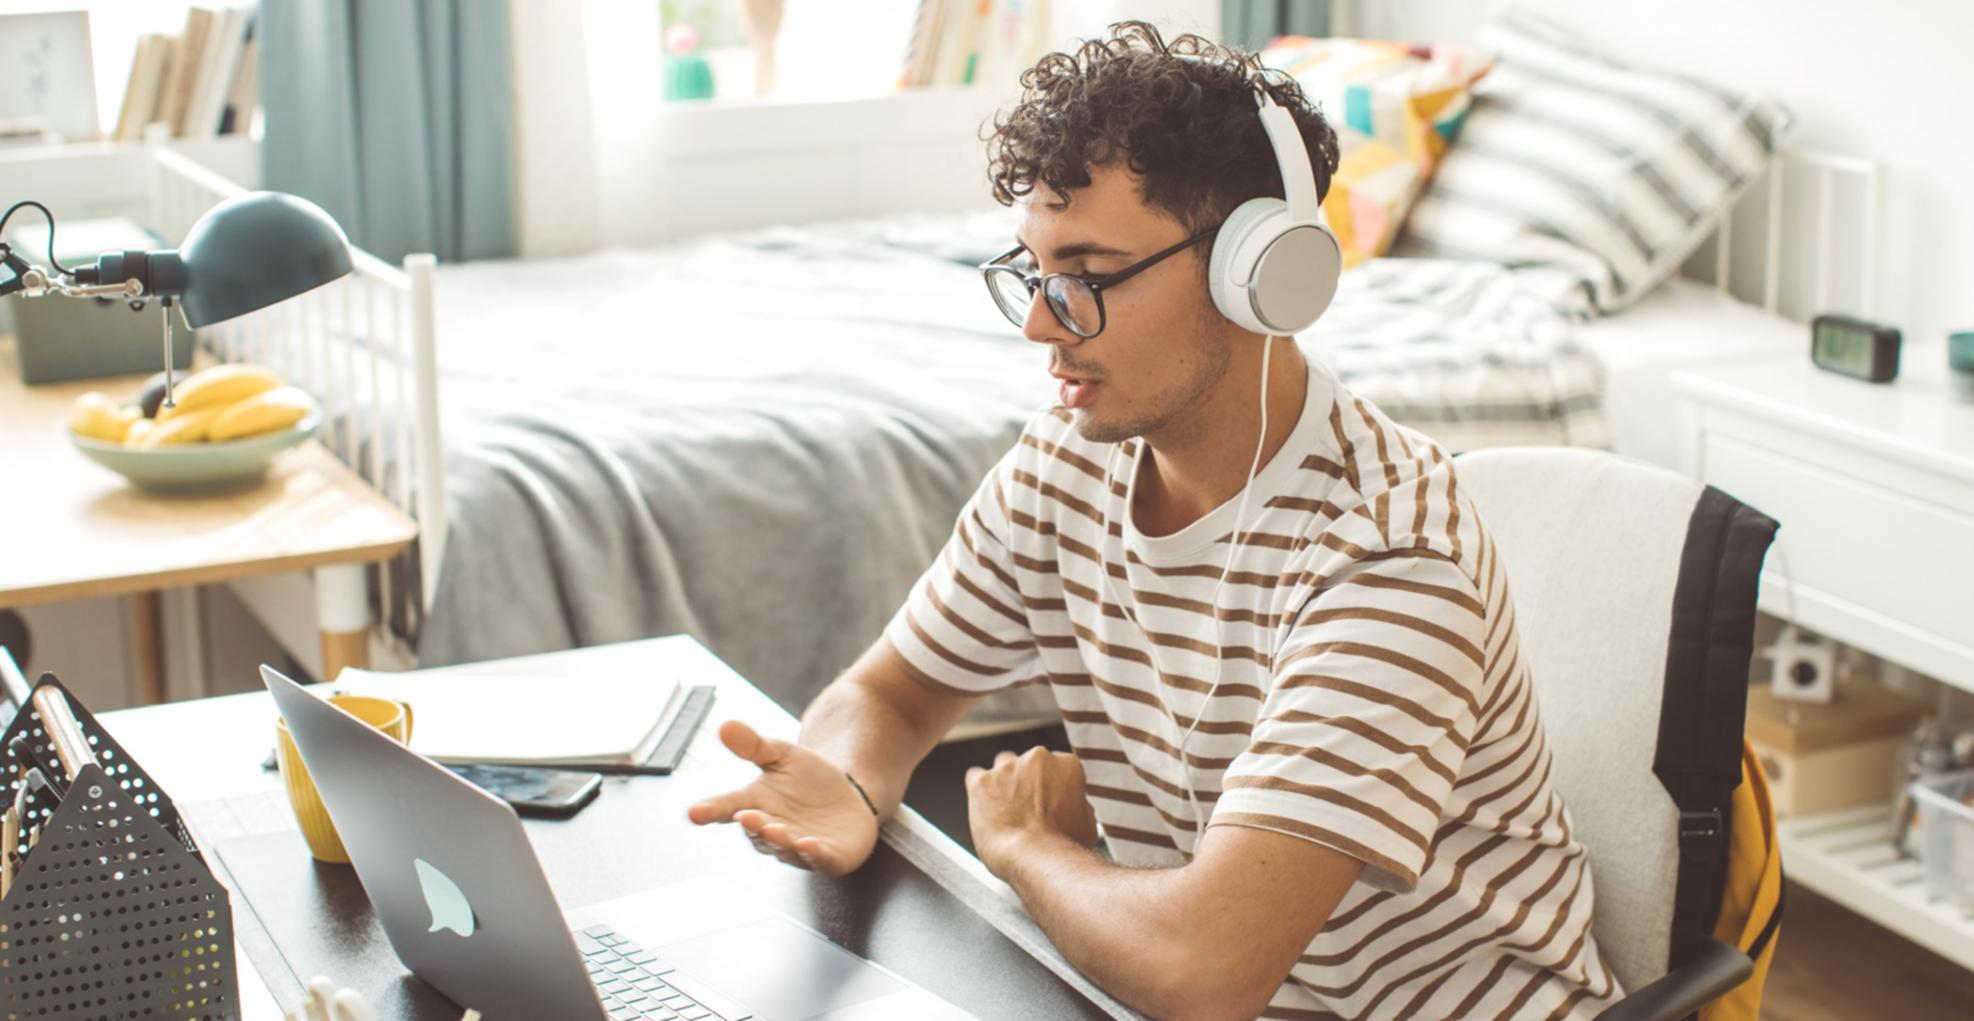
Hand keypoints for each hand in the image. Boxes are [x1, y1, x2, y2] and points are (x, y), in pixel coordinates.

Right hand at [685, 720, 879, 877]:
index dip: (710, 810)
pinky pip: (819, 860)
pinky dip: (813, 855)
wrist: (848, 797)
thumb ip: (754, 745)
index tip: (693, 812)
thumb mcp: (782, 755)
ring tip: (775, 828)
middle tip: (745, 816)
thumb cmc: (808, 779)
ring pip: (784, 848)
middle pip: (756, 831)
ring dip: (779, 840)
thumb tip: (725, 726)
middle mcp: (771, 830)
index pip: (726, 808)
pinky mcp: (828, 858)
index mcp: (755, 804)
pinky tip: (809, 845)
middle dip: (752, 825)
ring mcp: (798, 847)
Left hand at [965, 747, 1099, 876]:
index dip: (1052, 787)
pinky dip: (978, 791)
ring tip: (1005, 810)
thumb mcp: (1088, 826)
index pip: (1057, 768)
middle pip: (1028, 764)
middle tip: (1028, 809)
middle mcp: (1037, 758)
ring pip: (1002, 767)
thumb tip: (1077, 809)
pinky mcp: (982, 781)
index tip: (1049, 803)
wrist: (1034, 857)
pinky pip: (975, 777)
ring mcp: (1007, 768)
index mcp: (1067, 765)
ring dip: (1003, 783)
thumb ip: (1080, 808)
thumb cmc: (1062, 846)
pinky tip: (984, 807)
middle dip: (1027, 783)